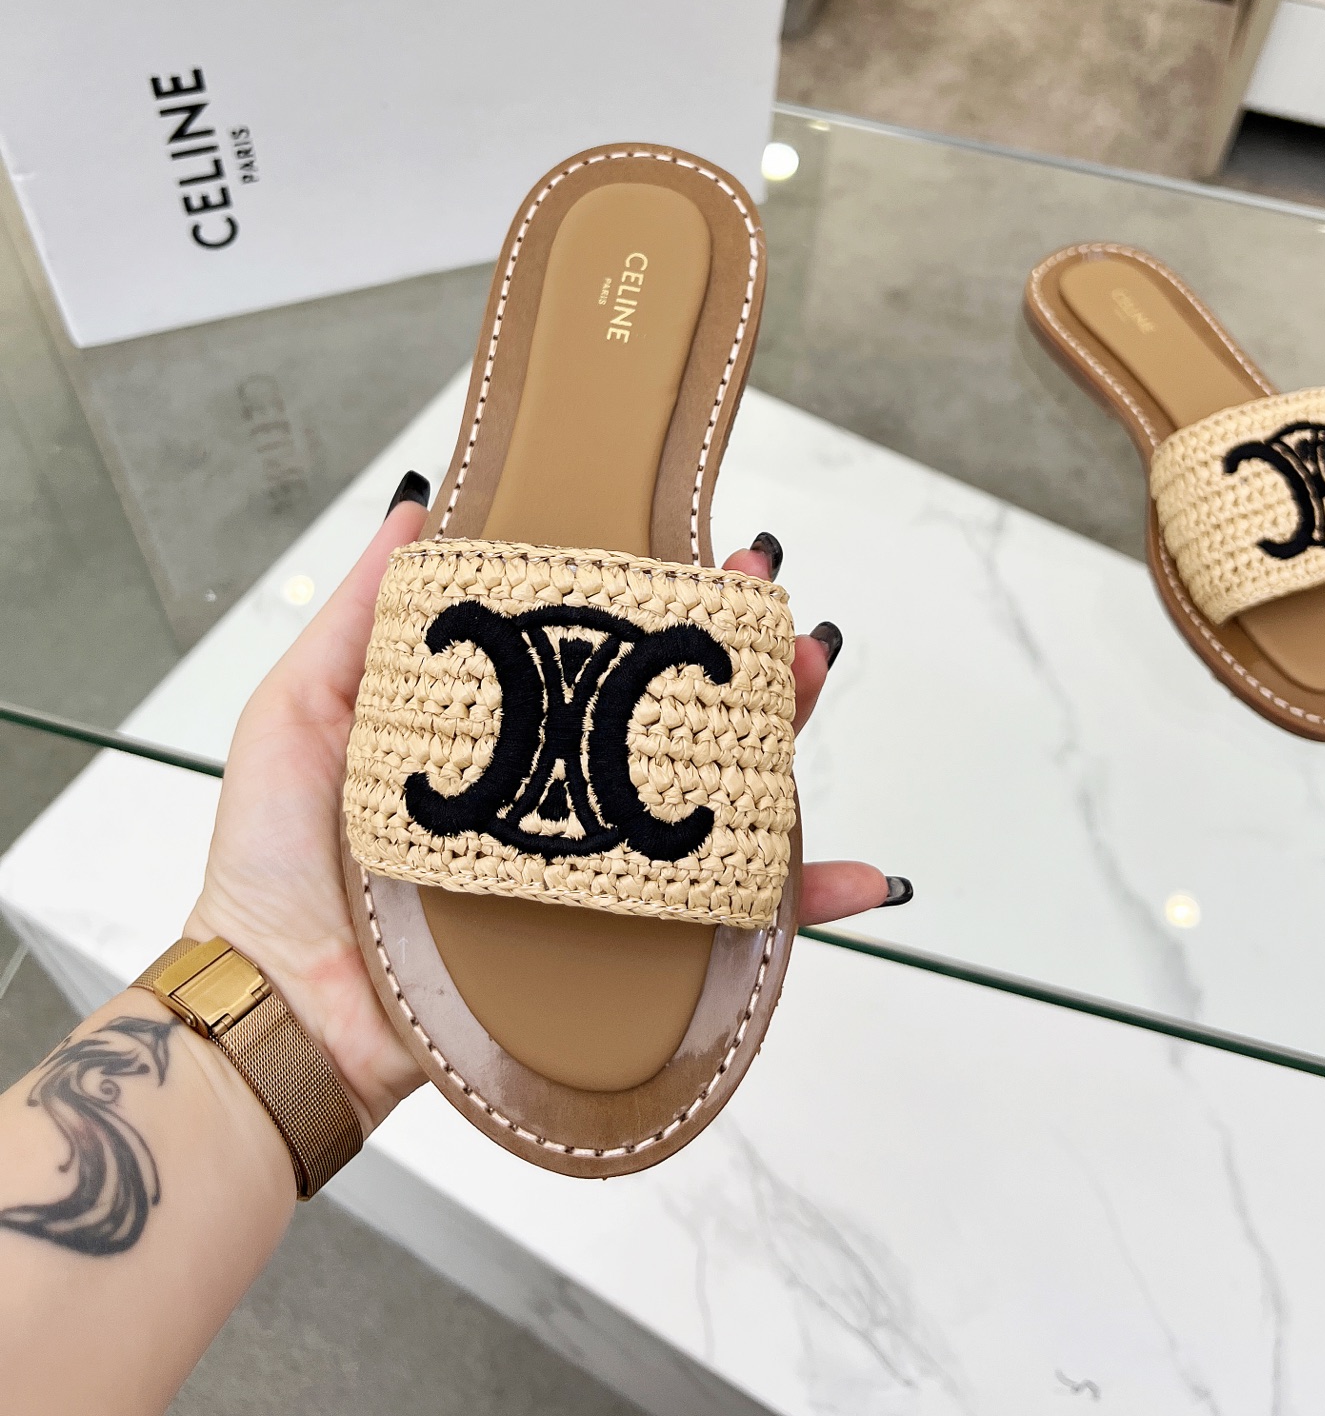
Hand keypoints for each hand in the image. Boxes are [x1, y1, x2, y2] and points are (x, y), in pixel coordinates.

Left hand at [186, 500, 894, 1130]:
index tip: (689, 544)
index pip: (592, 651)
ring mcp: (589, 871)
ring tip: (808, 680)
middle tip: (772, 605)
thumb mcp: (304, 711)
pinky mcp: (611, 952)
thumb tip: (421, 508)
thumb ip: (360, 615)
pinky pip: (724, 929)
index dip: (649, 598)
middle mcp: (553, 796)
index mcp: (495, 735)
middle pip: (668, 714)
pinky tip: (851, 878)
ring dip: (781, 741)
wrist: (277, 1013)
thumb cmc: (275, 864)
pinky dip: (799, 906)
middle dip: (735, 654)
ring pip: (711, 797)